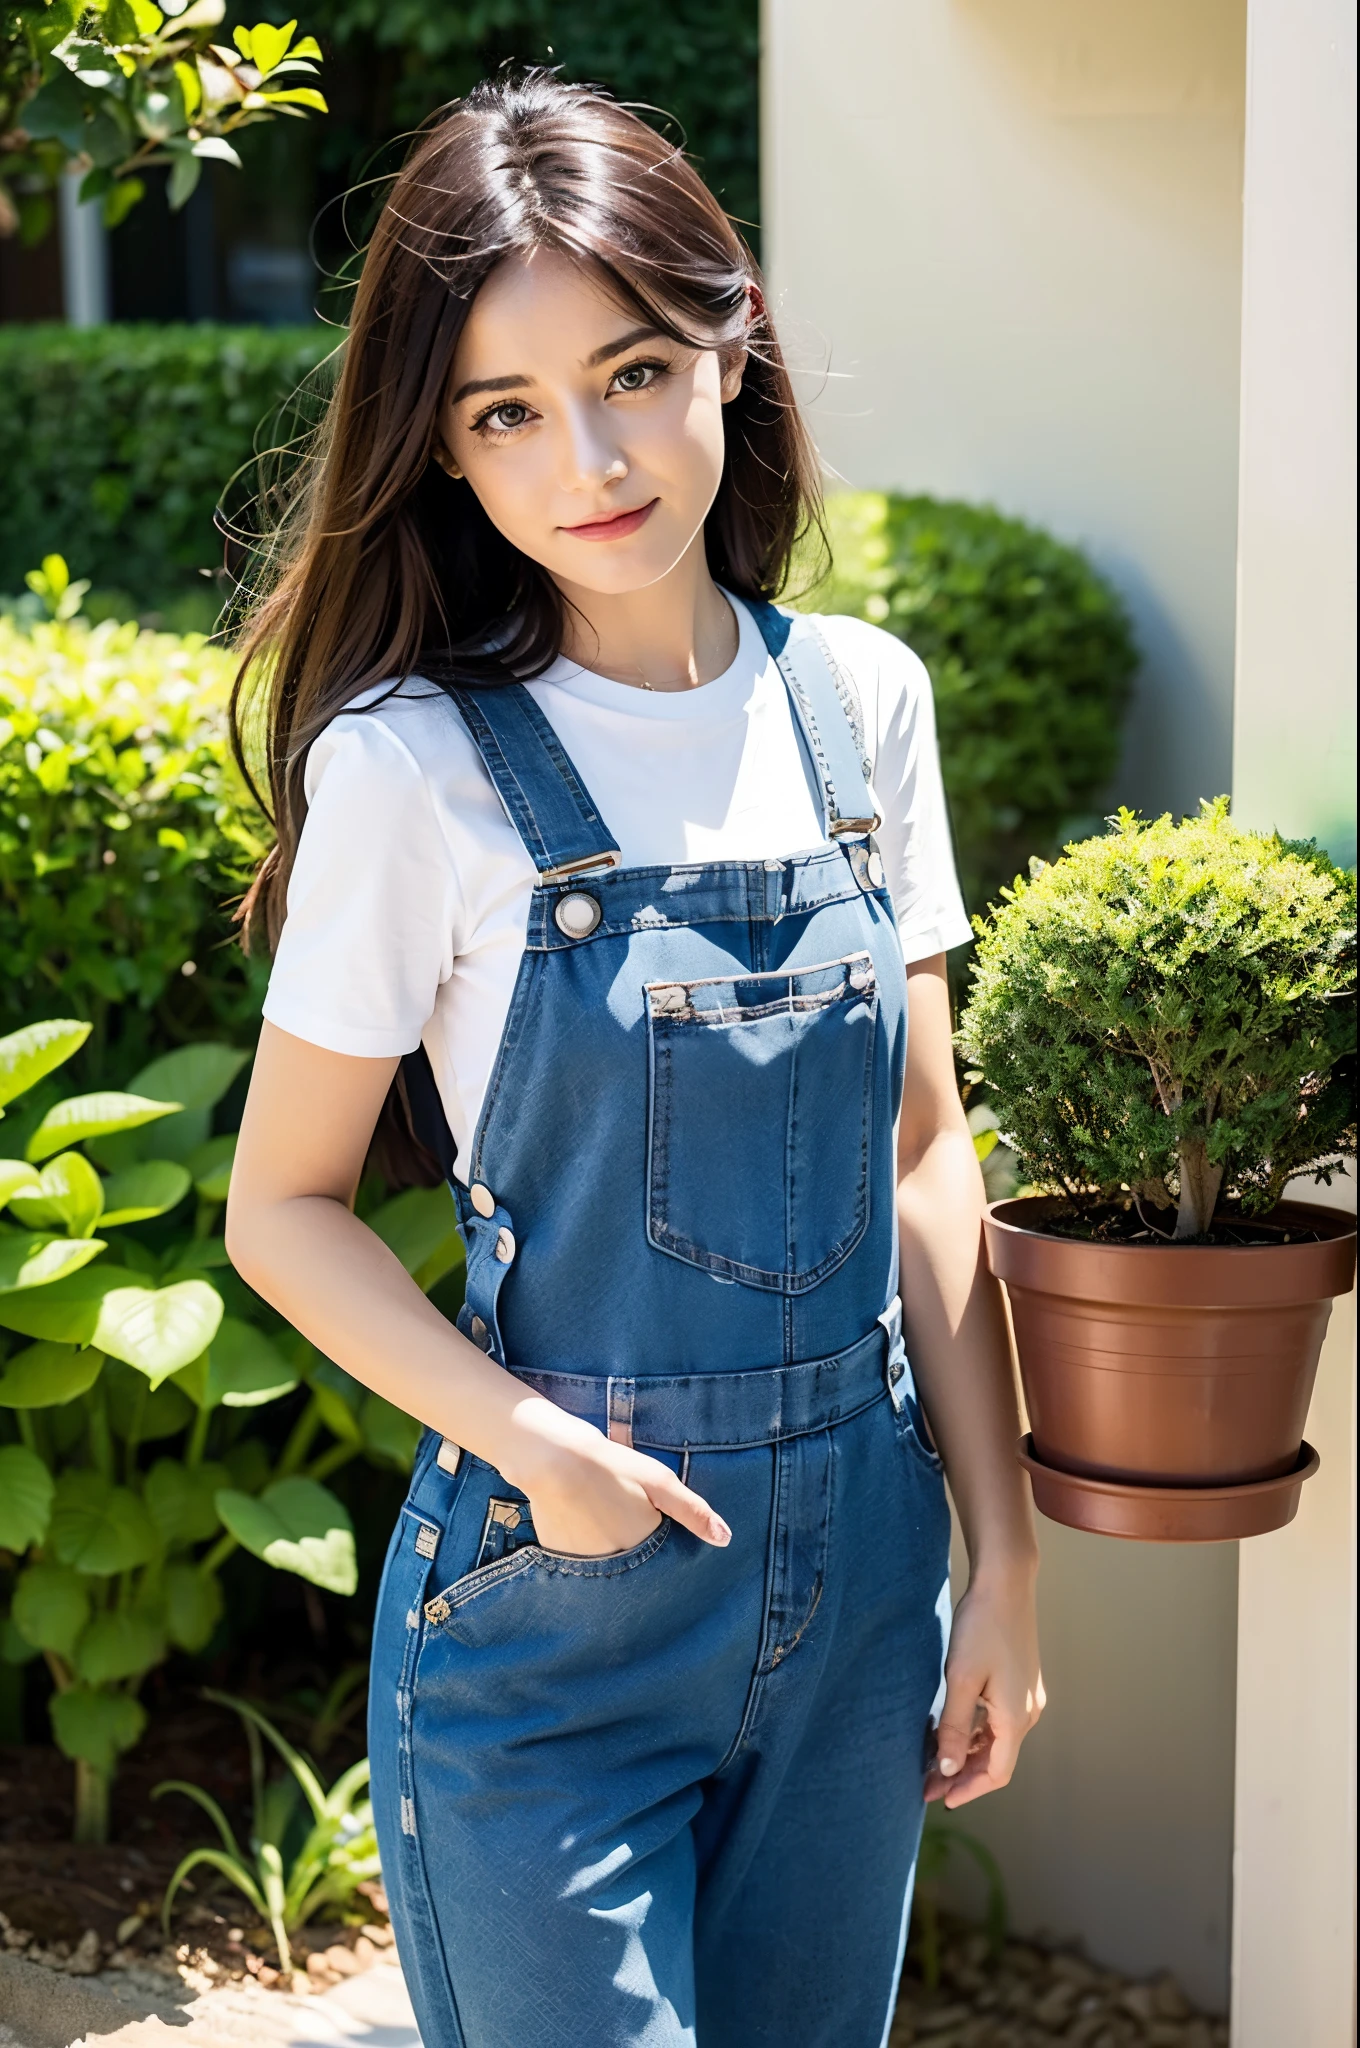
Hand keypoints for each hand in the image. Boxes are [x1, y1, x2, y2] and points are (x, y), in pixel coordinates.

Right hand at [499, 1393, 730, 1558]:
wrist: (552, 1457)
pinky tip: (582, 1513)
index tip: (651, 1516)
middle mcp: (613, 1566)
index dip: (660, 1538)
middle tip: (621, 1506)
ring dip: (609, 1544)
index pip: (662, 1559)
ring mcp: (582, 1565)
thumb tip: (725, 1539)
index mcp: (642, 1550)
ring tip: (601, 1508)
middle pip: (634, 1561)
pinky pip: (580, 1556)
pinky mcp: (559, 1555)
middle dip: (635, 1543)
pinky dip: (584, 1541)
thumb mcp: (659, 1481)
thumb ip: (693, 1512)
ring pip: (607, 1560)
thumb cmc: (610, 1466)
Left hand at [924, 1570, 1043, 1808]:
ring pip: (996, 1739)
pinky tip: (951, 1728)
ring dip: (967, 1752)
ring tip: (933, 1759)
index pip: (997, 1772)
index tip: (941, 1798)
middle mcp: (1028, 1711)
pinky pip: (998, 1719)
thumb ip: (954, 1727)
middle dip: (963, 1773)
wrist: (1004, 1585)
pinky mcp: (1020, 1681)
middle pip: (997, 1758)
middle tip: (928, 1783)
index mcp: (1016, 1717)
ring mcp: (1026, 1695)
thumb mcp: (961, 1680)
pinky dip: (975, 1730)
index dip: (969, 1789)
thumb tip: (946, 1768)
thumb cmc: (982, 1628)